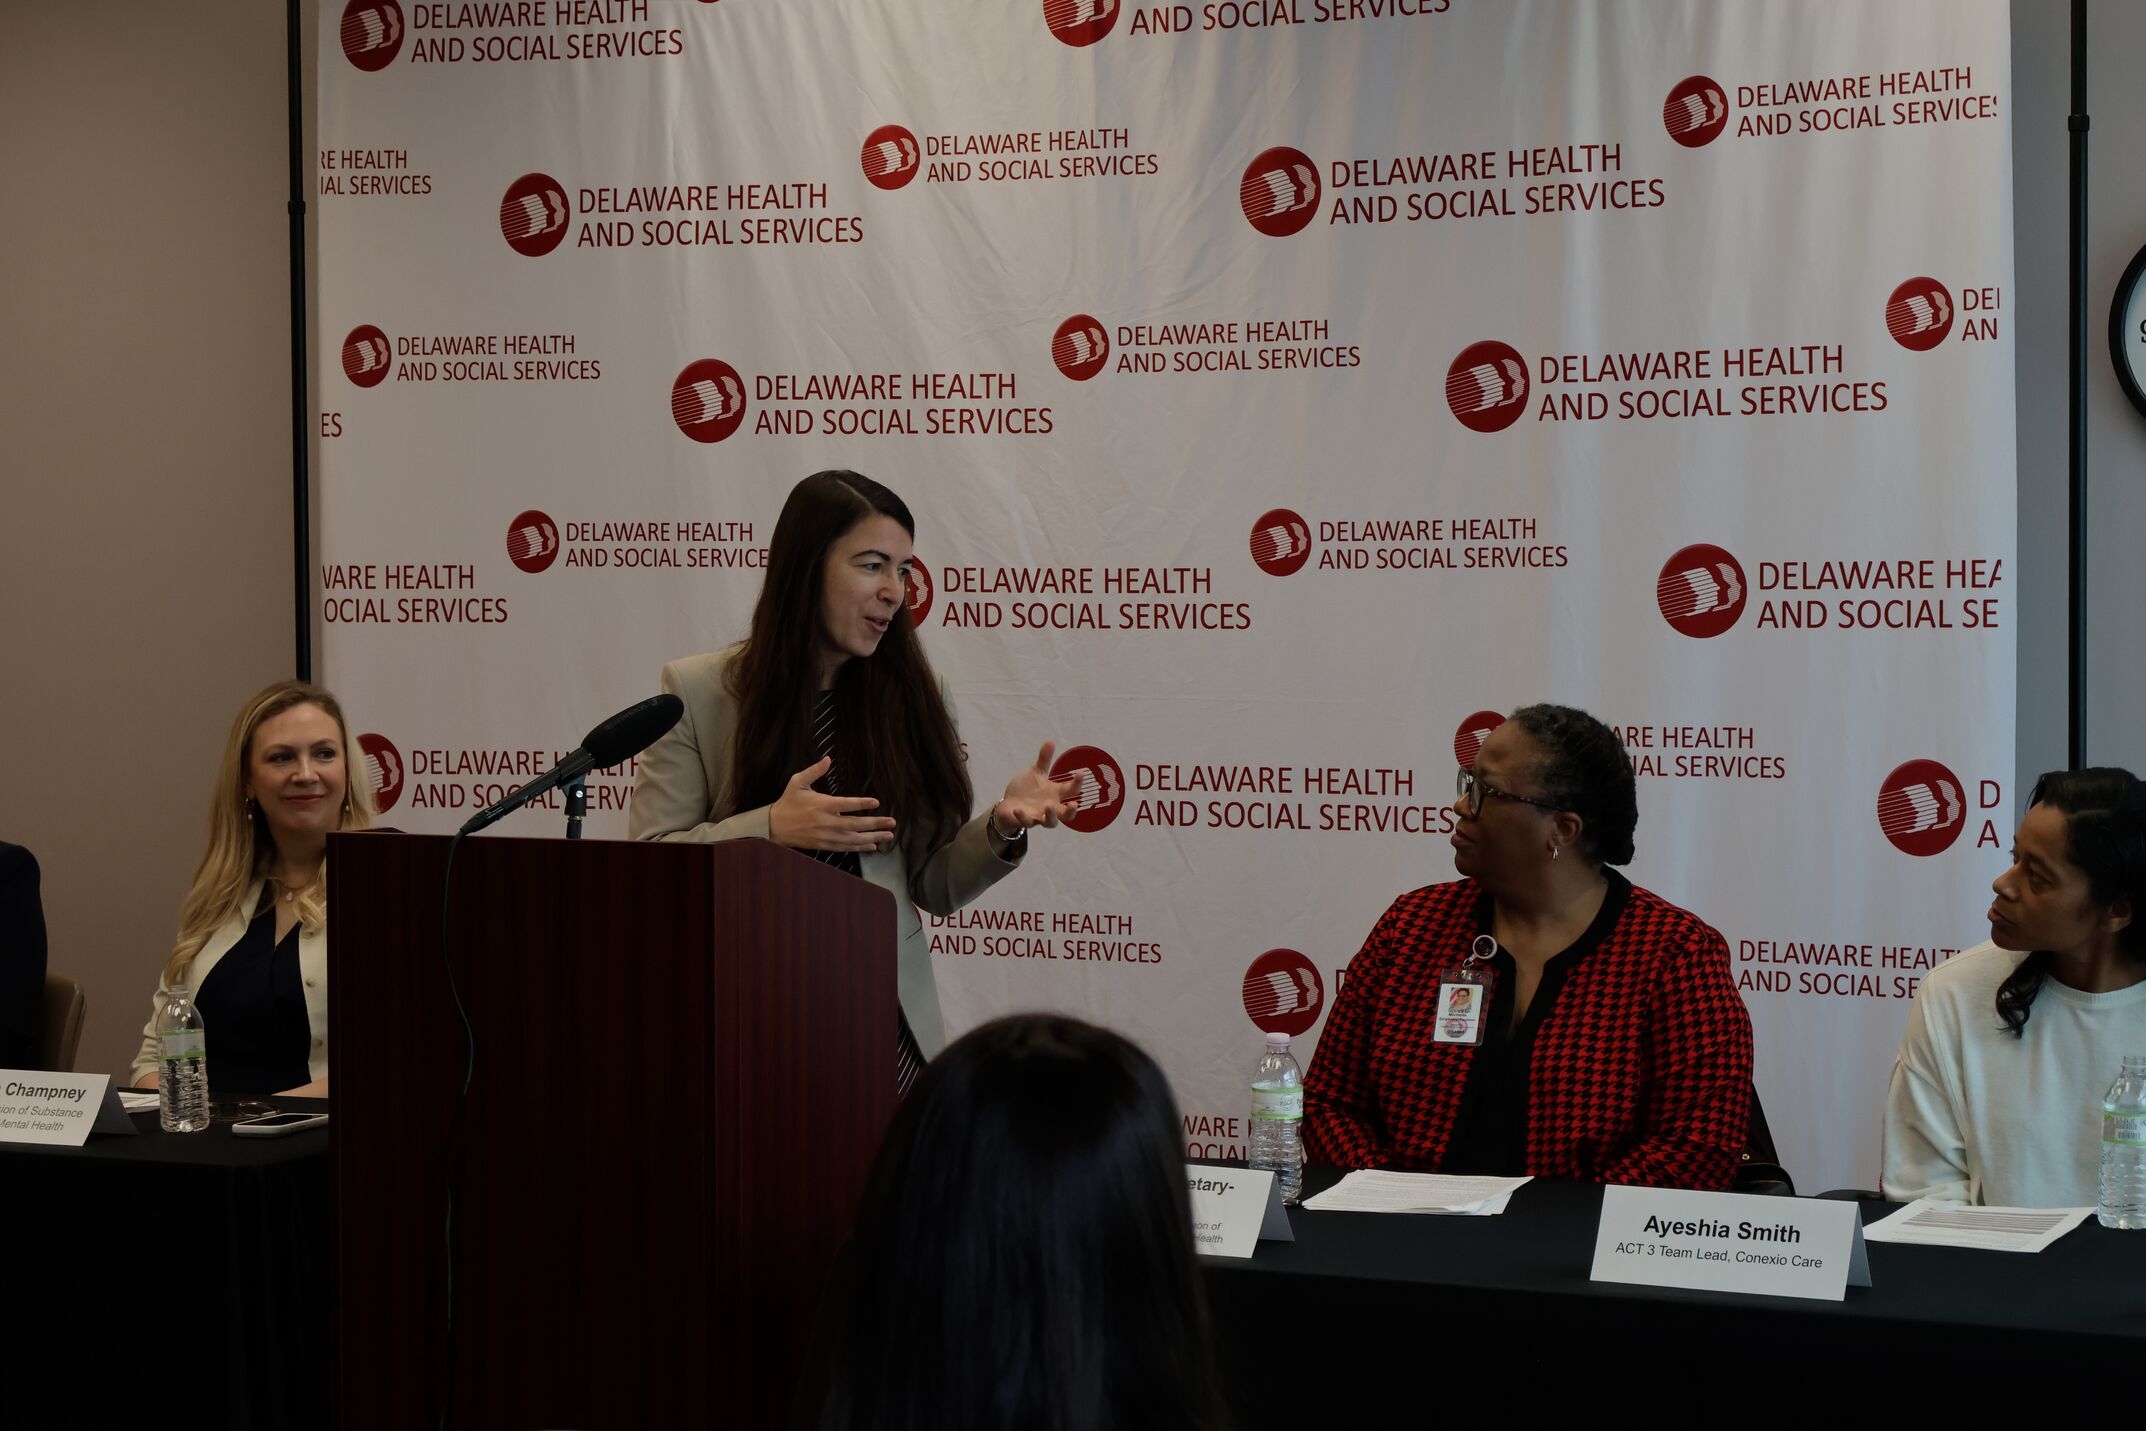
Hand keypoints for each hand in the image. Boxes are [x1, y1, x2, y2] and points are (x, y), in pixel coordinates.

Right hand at [769, 756, 897, 852]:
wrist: (775, 827)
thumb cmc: (788, 802)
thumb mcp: (797, 782)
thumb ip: (814, 771)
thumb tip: (828, 758)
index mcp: (822, 805)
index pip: (845, 804)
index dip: (861, 803)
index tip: (876, 802)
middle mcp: (826, 822)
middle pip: (855, 824)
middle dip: (875, 823)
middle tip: (892, 822)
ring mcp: (826, 835)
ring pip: (853, 838)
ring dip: (872, 837)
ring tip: (888, 835)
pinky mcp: (824, 845)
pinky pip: (846, 848)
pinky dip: (860, 847)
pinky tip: (873, 846)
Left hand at [992, 742, 1080, 835]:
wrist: (1008, 805)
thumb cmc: (1026, 790)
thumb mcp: (1036, 773)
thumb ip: (1044, 760)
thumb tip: (1051, 741)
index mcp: (1055, 794)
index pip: (1071, 790)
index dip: (1077, 783)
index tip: (1081, 773)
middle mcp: (1050, 807)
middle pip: (1067, 815)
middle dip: (1071, 811)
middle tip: (1074, 804)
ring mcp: (1038, 816)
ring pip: (1050, 823)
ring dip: (1051, 816)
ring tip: (1048, 806)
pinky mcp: (1024, 821)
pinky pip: (1026, 822)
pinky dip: (1022, 816)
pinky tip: (1018, 809)